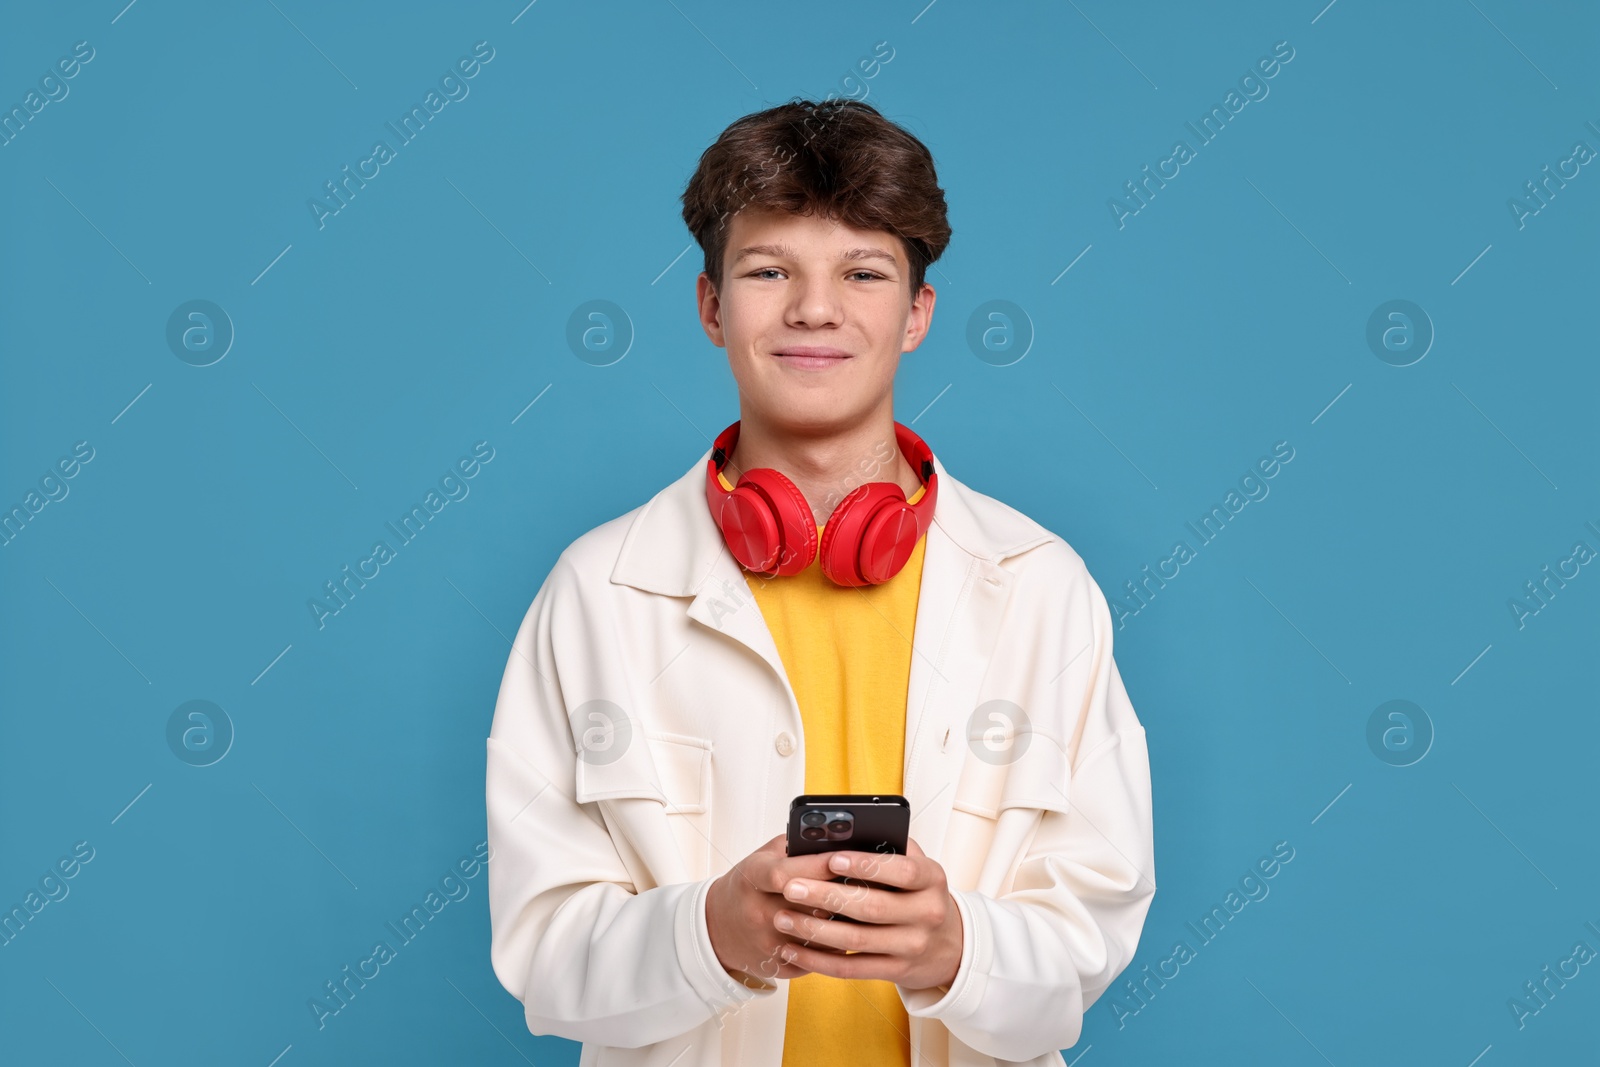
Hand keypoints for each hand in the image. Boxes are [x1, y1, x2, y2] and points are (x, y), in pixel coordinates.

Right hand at [705, 834, 853, 983]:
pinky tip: (847, 934)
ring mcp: (767, 943)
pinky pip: (817, 959)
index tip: (849, 859)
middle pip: (809, 907)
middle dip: (841, 896)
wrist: (718, 926)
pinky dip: (835, 947)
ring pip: (819, 936)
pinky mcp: (777, 965)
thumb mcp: (763, 857)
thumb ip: (795, 845)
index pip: (788, 873)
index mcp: (753, 878)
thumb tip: (835, 837)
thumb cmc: (749, 885)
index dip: (821, 867)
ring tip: (864, 911)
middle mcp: (758, 912)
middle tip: (869, 886)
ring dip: (845, 925)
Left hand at [768, 837, 963, 990]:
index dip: (867, 865)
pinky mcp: (896, 971)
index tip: (831, 858)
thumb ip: (888, 848)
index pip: (902, 870)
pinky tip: (793, 949)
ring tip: (783, 917)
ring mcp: (912, 946)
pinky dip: (818, 960)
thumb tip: (842, 834)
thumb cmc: (919, 894)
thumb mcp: (917, 866)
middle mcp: (927, 913)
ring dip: (814, 930)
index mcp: (932, 878)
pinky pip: (851, 968)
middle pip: (871, 907)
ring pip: (856, 939)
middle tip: (791, 888)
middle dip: (825, 896)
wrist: (948, 945)